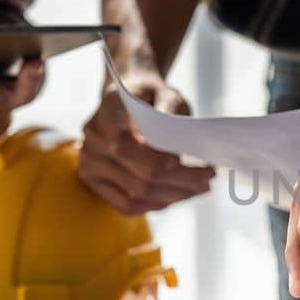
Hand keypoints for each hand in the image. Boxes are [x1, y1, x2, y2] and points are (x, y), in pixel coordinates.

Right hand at [77, 76, 215, 214]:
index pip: (124, 145)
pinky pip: (128, 205)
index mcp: (107, 110)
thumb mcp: (167, 93)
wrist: (128, 101)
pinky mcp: (96, 182)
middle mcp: (93, 139)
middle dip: (180, 181)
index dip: (155, 160)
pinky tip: (179, 196)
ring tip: (201, 187)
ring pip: (137, 194)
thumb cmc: (152, 97)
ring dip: (174, 195)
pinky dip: (157, 204)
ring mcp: (90, 163)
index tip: (186, 161)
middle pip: (139, 176)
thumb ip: (170, 112)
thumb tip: (177, 146)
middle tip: (209, 178)